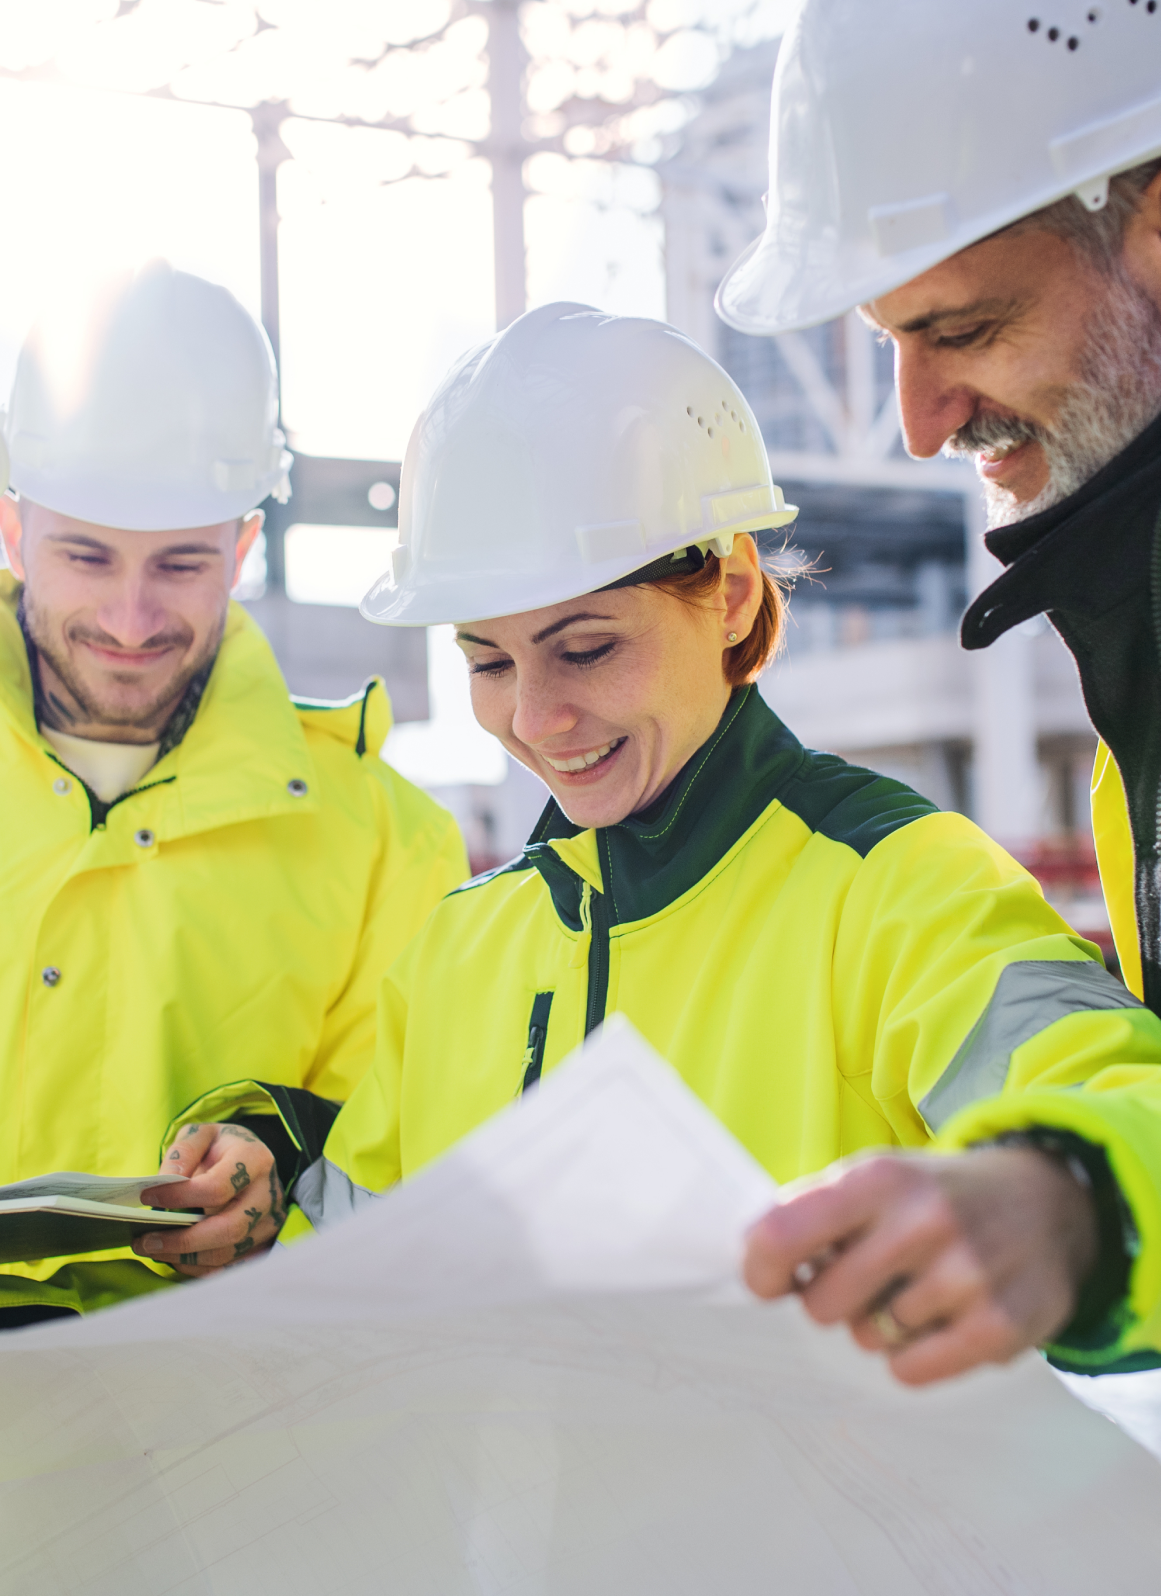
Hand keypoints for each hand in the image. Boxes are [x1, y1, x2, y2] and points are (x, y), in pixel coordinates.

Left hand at [133, 1122, 287, 1277]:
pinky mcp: (264, 1242)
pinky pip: (231, 1267)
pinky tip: (176, 1259)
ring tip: (154, 1250)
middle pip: (229, 1229)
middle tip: (145, 1241)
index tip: (147, 1198)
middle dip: (182, 1241)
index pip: (217, 1187)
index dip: (180, 1197)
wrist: (251, 1159)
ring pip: (228, 1253)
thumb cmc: (221, 1148)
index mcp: (255, 1160)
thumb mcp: (202, 1134)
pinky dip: (199, 1269)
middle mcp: (268, 1193)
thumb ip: (183, 1152)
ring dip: (185, 1258)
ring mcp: (269, 1221)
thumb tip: (165, 1181)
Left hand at [742, 1147, 1098, 1385]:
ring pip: (868, 1339)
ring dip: (881, 1325)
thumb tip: (754, 1261)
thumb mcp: (877, 1177)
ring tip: (917, 1289)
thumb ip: (814, 1212)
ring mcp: (967, 1274)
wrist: (1048, 1202)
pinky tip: (940, 1321)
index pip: (782, 1234)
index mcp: (878, 1178)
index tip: (769, 1283)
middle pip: (822, 1304)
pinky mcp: (1001, 1325)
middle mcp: (924, 1220)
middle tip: (867, 1279)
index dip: (760, 1270)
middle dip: (832, 1300)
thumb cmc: (936, 1197)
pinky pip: (910, 1371)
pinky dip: (913, 1357)